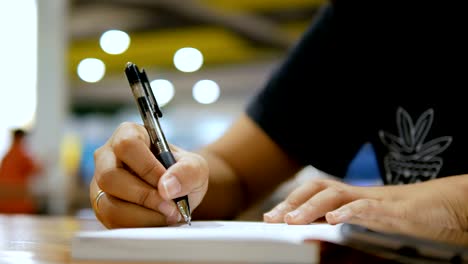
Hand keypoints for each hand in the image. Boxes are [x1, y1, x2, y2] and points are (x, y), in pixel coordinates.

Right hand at [90, 122, 208, 227]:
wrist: (178, 192)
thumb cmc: (182, 172)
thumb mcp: (196, 167)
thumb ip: (188, 171)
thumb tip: (166, 187)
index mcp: (129, 134)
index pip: (127, 146)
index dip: (147, 167)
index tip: (167, 183)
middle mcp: (107, 156)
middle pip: (109, 176)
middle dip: (144, 196)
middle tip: (171, 207)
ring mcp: (100, 183)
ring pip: (108, 204)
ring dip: (142, 216)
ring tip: (167, 216)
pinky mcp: (102, 206)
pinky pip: (111, 221)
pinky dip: (138, 225)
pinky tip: (157, 220)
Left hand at [263, 177, 466, 229]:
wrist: (452, 206)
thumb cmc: (413, 218)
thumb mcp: (376, 225)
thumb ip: (350, 227)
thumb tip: (319, 236)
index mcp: (354, 199)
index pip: (317, 194)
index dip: (292, 202)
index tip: (271, 217)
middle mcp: (361, 196)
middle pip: (319, 189)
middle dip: (293, 202)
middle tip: (272, 218)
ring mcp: (378, 201)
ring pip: (338, 195)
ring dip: (311, 207)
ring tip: (291, 220)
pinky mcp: (398, 211)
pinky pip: (370, 208)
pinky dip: (351, 212)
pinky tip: (334, 219)